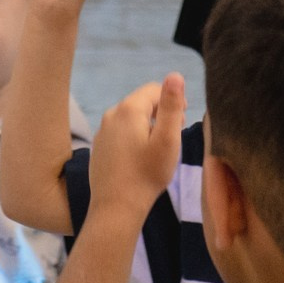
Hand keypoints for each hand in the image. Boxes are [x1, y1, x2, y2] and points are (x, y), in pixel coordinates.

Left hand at [89, 74, 185, 221]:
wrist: (116, 207)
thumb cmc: (147, 174)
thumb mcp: (167, 140)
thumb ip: (171, 106)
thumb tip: (175, 74)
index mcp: (128, 109)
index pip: (154, 89)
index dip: (173, 100)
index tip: (184, 121)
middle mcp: (111, 114)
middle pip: (141, 103)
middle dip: (161, 113)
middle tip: (176, 135)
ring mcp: (102, 131)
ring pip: (131, 118)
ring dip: (148, 125)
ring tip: (160, 148)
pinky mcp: (99, 147)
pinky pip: (121, 133)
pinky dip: (135, 137)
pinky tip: (142, 158)